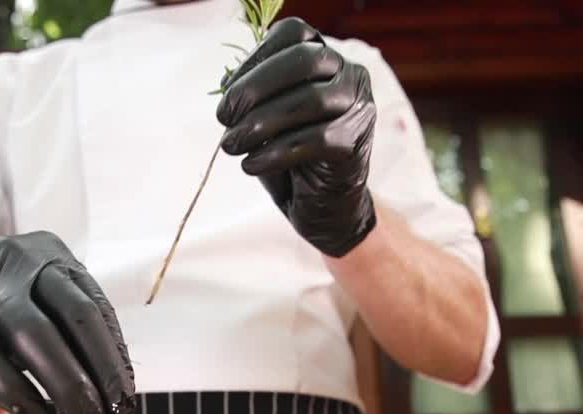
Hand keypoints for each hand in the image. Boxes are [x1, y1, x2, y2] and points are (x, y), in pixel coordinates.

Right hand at [0, 231, 135, 413]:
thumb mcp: (40, 313)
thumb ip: (76, 339)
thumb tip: (121, 395)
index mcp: (48, 254)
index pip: (93, 306)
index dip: (114, 358)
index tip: (127, 403)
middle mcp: (16, 261)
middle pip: (71, 315)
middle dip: (100, 372)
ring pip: (33, 334)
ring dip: (66, 384)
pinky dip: (17, 392)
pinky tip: (37, 413)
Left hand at [216, 17, 377, 257]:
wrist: (324, 208)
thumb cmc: (291, 158)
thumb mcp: (266, 120)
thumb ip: (253, 96)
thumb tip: (229, 91)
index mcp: (327, 59)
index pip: (293, 35)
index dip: (255, 58)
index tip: (226, 93)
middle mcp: (350, 74)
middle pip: (303, 60)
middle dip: (255, 87)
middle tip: (224, 116)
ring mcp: (359, 108)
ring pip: (309, 100)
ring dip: (259, 124)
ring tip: (230, 146)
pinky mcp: (355, 142)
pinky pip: (315, 139)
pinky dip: (275, 152)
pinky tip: (251, 165)